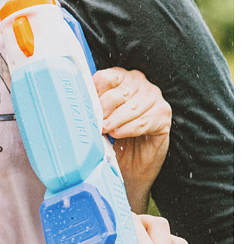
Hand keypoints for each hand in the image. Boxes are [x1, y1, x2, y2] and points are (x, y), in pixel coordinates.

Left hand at [94, 67, 169, 212]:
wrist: (132, 166)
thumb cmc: (115, 139)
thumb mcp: (101, 120)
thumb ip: (94, 109)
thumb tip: (80, 106)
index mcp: (121, 79)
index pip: (107, 77)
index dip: (96, 91)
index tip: (88, 105)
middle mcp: (139, 84)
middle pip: (119, 92)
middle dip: (105, 108)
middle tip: (96, 121)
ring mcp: (154, 98)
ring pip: (133, 106)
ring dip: (116, 120)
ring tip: (106, 129)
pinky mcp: (163, 114)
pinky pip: (145, 120)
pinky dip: (129, 128)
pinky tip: (119, 134)